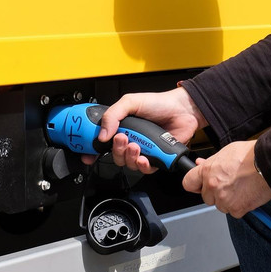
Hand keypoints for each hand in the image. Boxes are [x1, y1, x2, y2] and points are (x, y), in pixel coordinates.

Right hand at [82, 87, 207, 172]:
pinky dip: (142, 165)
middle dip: (116, 150)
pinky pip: (144, 169)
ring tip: (136, 145)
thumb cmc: (159, 104)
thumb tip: (102, 134)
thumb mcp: (130, 102)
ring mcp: (143, 150)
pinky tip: (144, 157)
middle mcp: (131, 140)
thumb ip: (113, 115)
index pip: (102, 143)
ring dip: (129, 156)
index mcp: (121, 127)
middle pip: (114, 155)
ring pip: (128, 163)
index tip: (88, 155)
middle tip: (122, 139)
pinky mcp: (156, 159)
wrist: (182, 110)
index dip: (93, 151)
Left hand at [182, 140, 270, 217]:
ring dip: (229, 200)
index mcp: (207, 171)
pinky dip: (241, 206)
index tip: (199, 186)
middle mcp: (212, 186)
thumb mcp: (226, 152)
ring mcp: (224, 199)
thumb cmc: (251, 155)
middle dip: (216, 193)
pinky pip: (234, 211)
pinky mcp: (236, 209)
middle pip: (207, 197)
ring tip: (242, 188)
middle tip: (230, 184)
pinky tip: (248, 194)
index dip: (195, 185)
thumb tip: (200, 164)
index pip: (188, 183)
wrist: (269, 163)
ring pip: (221, 205)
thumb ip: (211, 162)